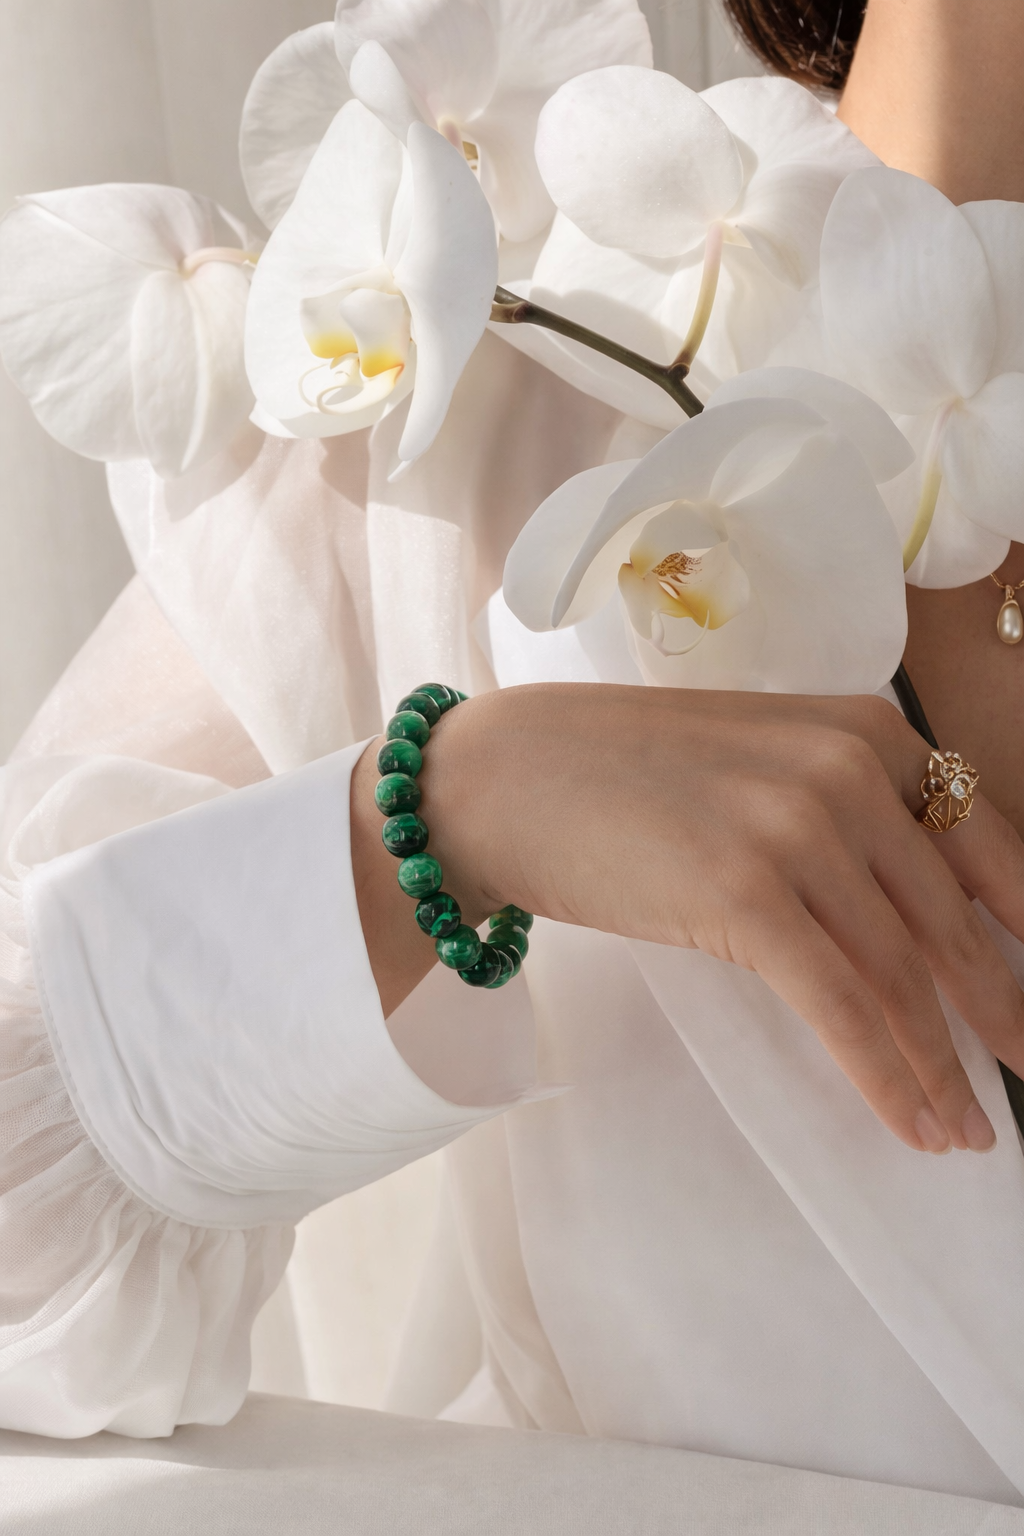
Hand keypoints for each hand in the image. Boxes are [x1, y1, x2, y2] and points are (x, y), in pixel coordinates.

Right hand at [354, 684, 1023, 1153]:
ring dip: (945, 1066)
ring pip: (902, 974)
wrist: (505, 777)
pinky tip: (914, 1123)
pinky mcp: (743, 892)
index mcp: (865, 728)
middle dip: (1001, 1011)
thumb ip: (845, 814)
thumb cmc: (619, 776)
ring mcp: (795, 827)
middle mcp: (846, 769)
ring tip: (967, 1128)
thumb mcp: (760, 765)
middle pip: (952, 918)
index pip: (983, 840)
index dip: (1022, 928)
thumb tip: (916, 917)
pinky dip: (889, 1075)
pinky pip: (842, 1005)